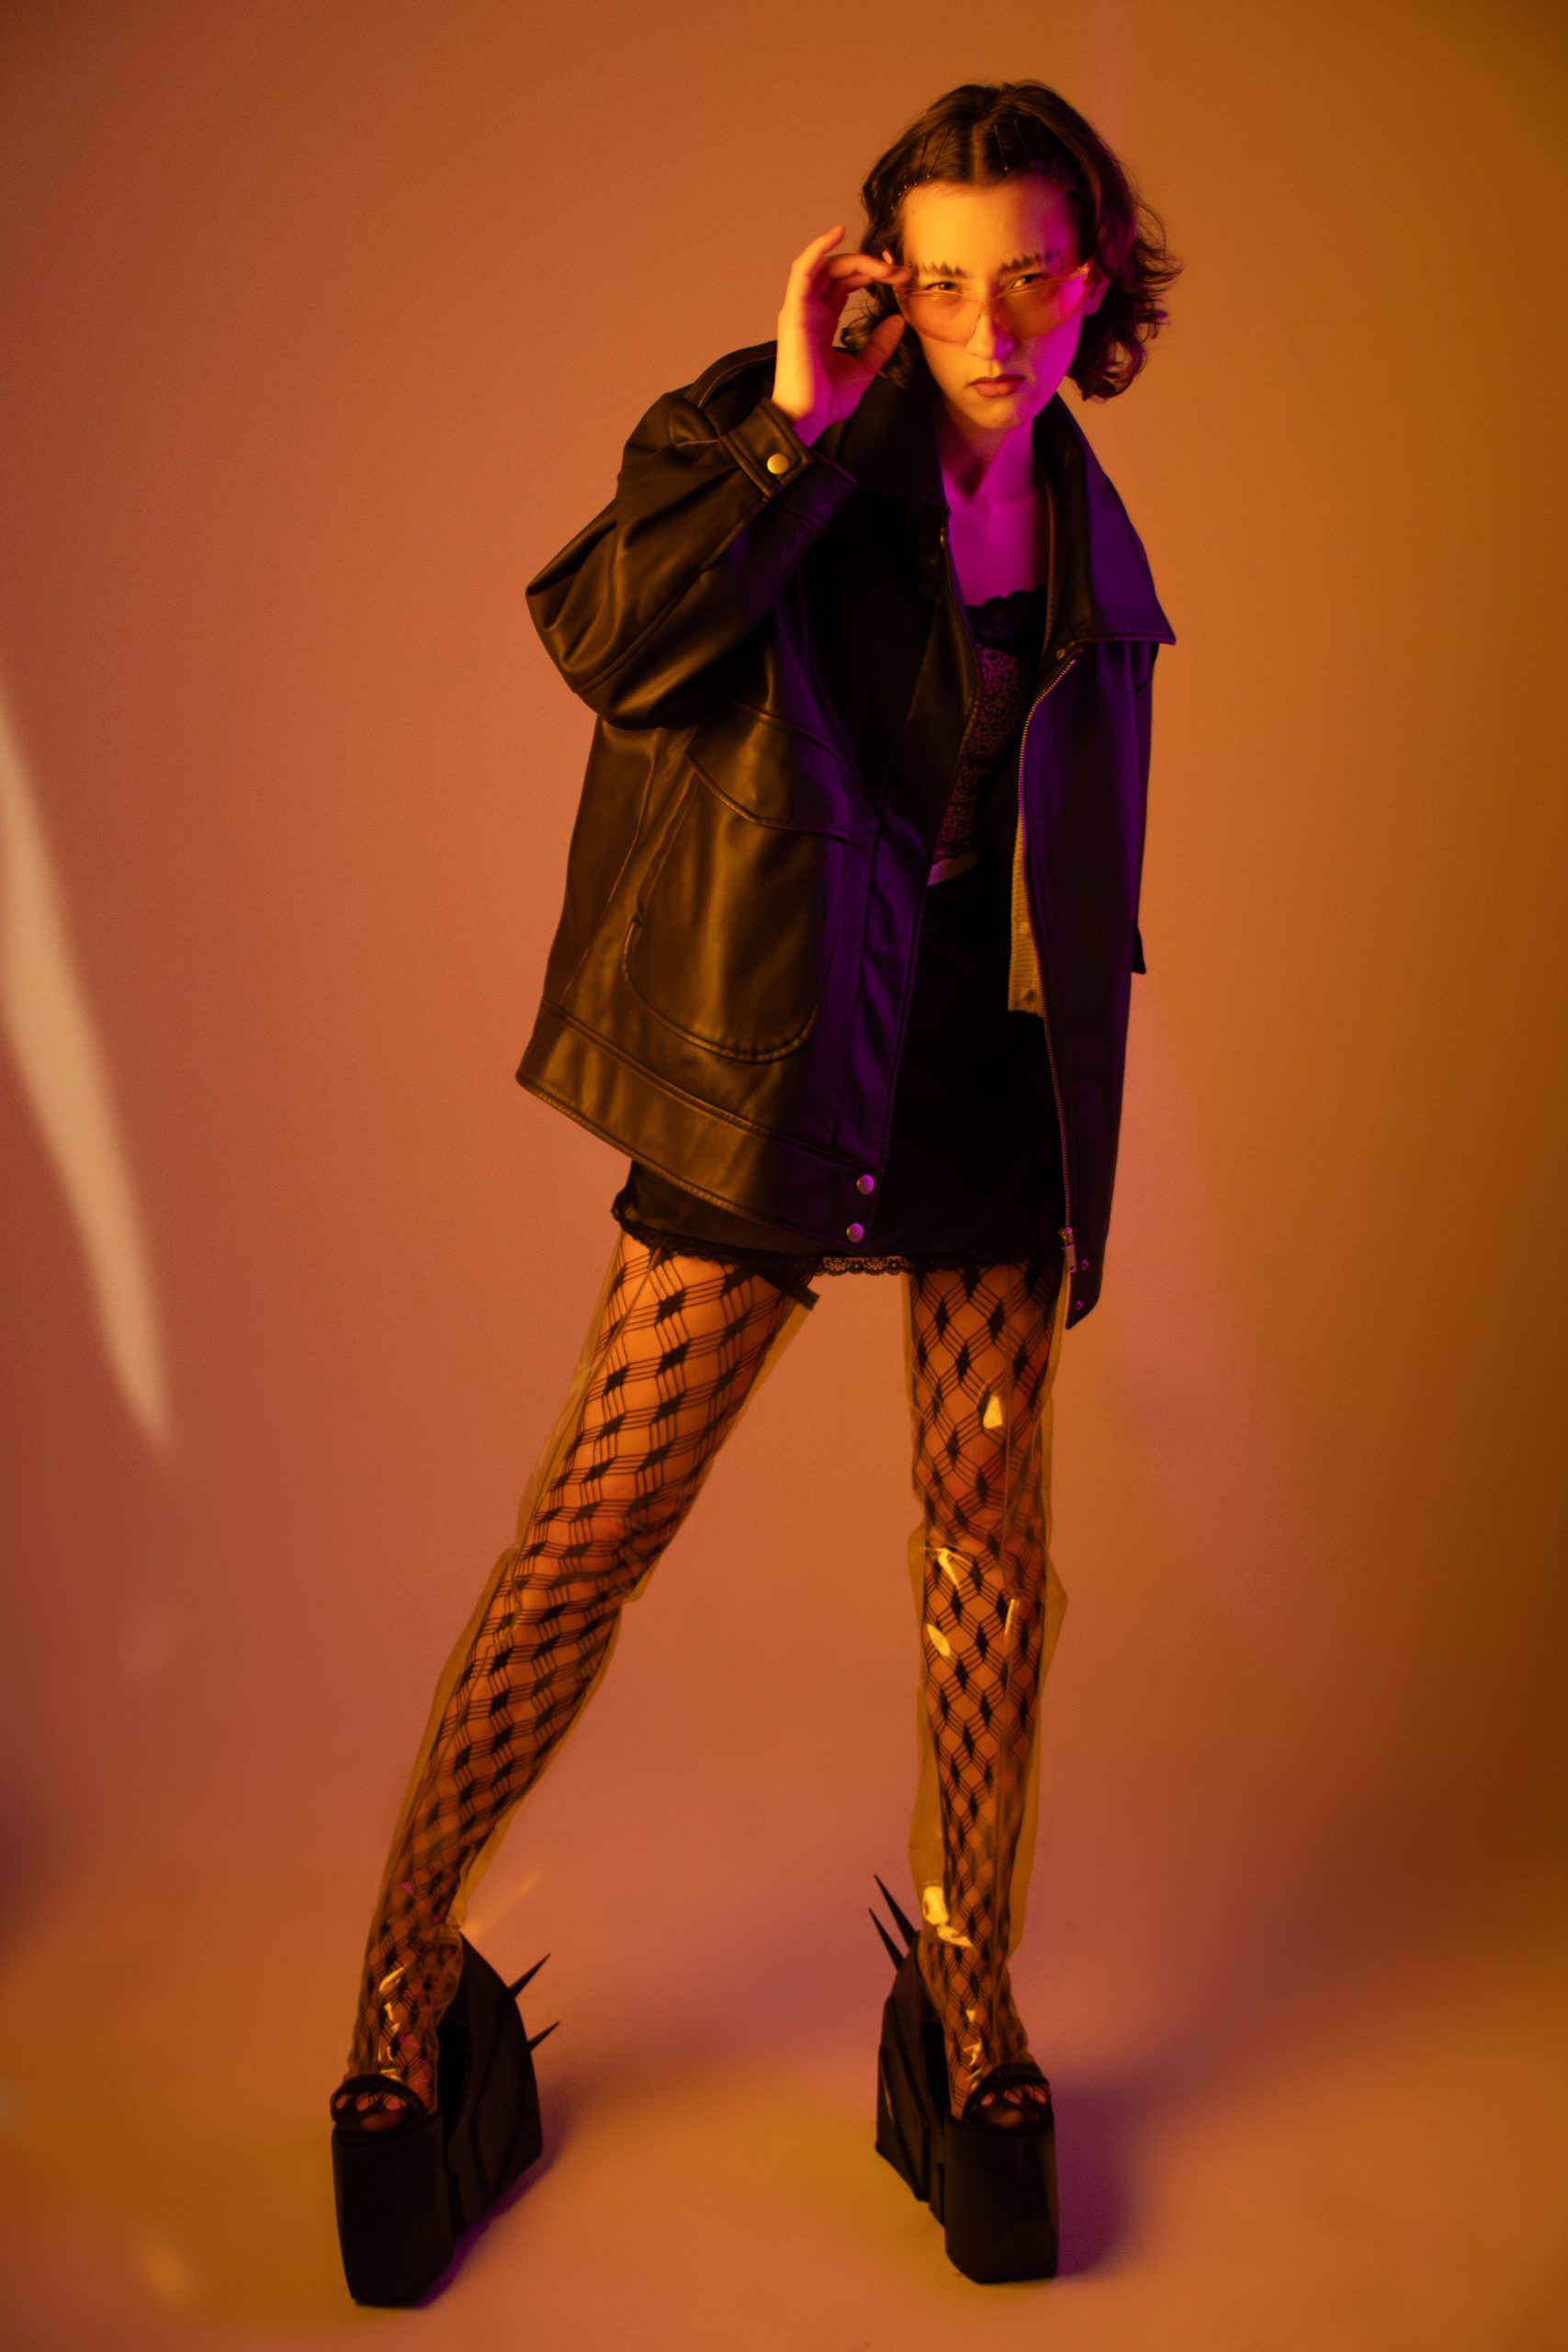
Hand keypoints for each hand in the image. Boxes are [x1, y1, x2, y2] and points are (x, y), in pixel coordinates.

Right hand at [770, 224, 909, 444]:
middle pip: (839, 271)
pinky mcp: (795, 310)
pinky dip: (818, 248)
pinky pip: (803, 269)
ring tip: (884, 264)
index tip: (900, 279)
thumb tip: (898, 320)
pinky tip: (837, 232)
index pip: (845, 283)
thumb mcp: (864, 369)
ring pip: (826, 266)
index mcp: (822, 321)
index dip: (872, 275)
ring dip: (856, 260)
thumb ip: (879, 344)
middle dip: (872, 266)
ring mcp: (800, 308)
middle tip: (900, 273)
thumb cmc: (827, 399)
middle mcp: (809, 309)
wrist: (807, 417)